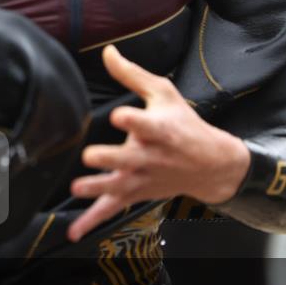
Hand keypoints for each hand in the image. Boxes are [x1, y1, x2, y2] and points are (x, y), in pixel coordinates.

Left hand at [66, 45, 249, 241]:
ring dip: (97, 188)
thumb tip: (107, 51)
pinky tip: (73, 233)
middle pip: (128, 159)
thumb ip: (131, 75)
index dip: (132, 120)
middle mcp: (150, 156)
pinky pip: (111, 209)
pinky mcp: (134, 193)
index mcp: (159, 129)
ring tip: (77, 188)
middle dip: (110, 158)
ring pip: (117, 186)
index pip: (145, 124)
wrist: (212, 165)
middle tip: (91, 156)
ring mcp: (141, 178)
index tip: (119, 116)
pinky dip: (92, 221)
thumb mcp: (163, 94)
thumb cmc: (184, 124)